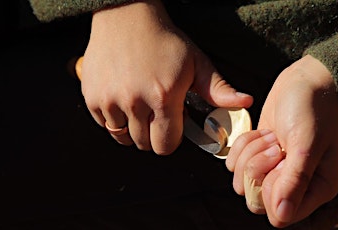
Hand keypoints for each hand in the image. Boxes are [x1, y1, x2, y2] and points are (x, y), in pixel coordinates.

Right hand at [81, 0, 252, 153]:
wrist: (126, 17)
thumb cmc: (164, 40)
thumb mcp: (196, 62)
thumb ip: (218, 89)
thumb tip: (245, 103)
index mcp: (164, 97)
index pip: (166, 145)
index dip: (170, 139)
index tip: (171, 128)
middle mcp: (135, 101)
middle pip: (144, 144)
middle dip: (152, 135)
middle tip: (156, 115)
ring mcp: (110, 99)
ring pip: (122, 136)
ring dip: (132, 127)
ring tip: (139, 105)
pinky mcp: (92, 96)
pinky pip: (104, 124)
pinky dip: (113, 118)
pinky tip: (122, 99)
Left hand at [226, 55, 337, 227]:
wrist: (305, 80)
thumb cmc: (313, 109)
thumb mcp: (305, 144)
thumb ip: (294, 182)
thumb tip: (280, 217)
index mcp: (316, 189)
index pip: (279, 214)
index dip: (270, 190)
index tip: (280, 160)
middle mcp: (295, 185)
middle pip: (256, 200)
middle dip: (257, 169)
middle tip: (275, 145)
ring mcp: (275, 170)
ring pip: (242, 182)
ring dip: (251, 154)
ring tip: (272, 136)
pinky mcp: (259, 155)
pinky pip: (235, 164)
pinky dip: (243, 145)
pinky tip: (263, 131)